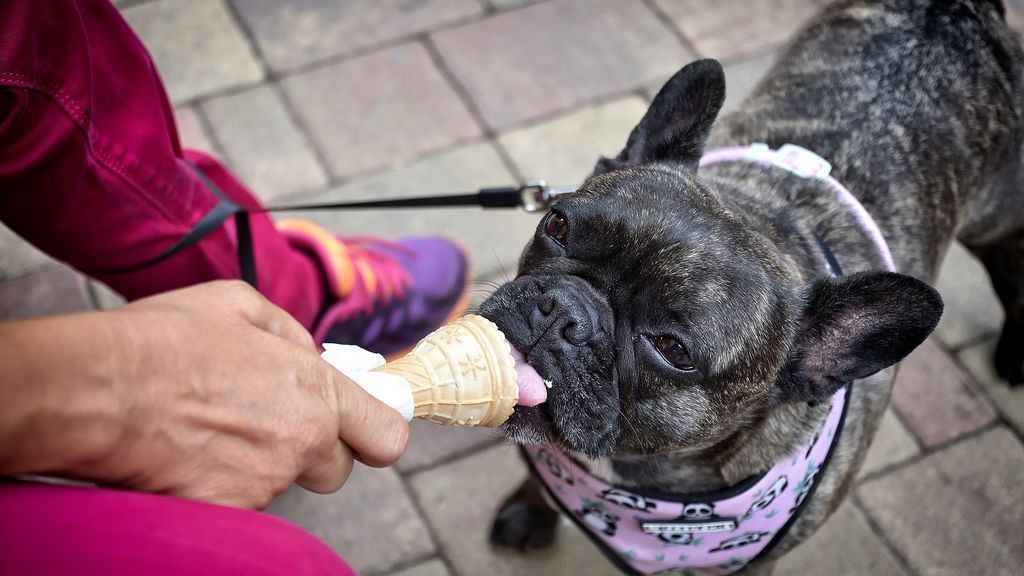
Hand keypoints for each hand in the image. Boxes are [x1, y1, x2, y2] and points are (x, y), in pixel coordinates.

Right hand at [0, 281, 408, 508]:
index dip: (376, 435)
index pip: (385, 435)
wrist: (99, 388)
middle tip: (266, 428)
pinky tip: (187, 459)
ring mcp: (266, 482)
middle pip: (336, 470)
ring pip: (281, 486)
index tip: (368, 434)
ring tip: (207, 432)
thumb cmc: (163, 340)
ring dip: (259, 467)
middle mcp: (302, 441)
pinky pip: (240, 507)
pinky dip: (219, 489)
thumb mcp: (238, 304)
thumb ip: (290, 333)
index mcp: (315, 390)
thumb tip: (308, 353)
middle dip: (311, 453)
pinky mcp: (230, 513)